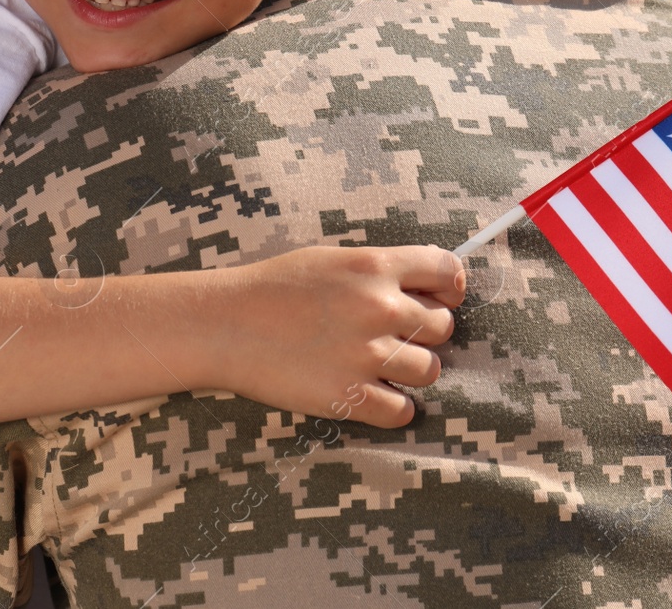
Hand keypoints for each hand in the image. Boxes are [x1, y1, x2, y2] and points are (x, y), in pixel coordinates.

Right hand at [220, 245, 464, 428]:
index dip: (449, 286)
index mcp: (374, 266)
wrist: (222, 325)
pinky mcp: (350, 397)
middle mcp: (378, 307)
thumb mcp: (330, 260)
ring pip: (430, 370)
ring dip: (410, 370)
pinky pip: (403, 411)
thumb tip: (424, 286)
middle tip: (393, 336)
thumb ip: (377, 270)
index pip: (446, 271)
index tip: (441, 297)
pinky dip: (393, 407)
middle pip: (442, 326)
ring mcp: (366, 354)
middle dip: (424, 332)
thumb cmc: (271, 288)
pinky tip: (372, 395)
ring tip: (381, 366)